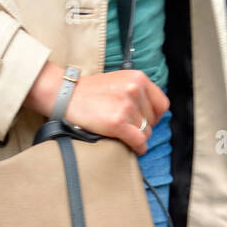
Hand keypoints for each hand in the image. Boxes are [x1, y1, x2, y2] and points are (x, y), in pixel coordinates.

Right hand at [25, 63, 168, 154]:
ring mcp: (126, 106)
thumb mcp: (118, 81)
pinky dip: (138, 147)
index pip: (161, 103)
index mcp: (138, 78)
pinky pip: (138, 141)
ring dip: (137, 137)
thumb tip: (148, 113)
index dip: (154, 116)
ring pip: (146, 132)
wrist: (65, 95)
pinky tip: (134, 148)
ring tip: (125, 136)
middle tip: (129, 129)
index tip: (145, 121)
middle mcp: (135, 90)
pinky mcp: (117, 123)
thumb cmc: (88, 91)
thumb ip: (135, 91)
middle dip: (143, 127)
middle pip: (153, 120)